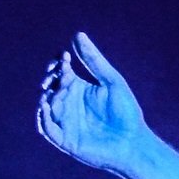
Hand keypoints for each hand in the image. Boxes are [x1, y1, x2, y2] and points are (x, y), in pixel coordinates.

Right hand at [36, 32, 151, 173]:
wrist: (134, 143)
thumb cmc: (126, 113)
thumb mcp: (111, 81)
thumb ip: (93, 60)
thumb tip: (77, 34)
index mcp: (78, 88)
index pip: (60, 72)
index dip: (58, 64)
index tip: (64, 58)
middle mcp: (69, 104)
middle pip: (50, 87)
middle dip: (52, 79)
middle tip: (61, 75)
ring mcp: (66, 122)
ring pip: (47, 106)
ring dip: (50, 97)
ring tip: (61, 91)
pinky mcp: (65, 139)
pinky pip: (47, 129)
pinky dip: (43, 118)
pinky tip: (47, 106)